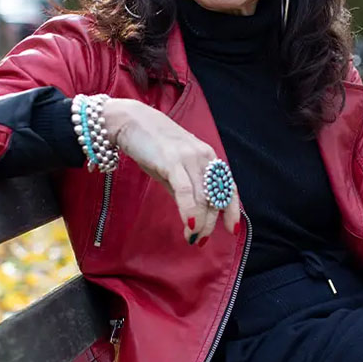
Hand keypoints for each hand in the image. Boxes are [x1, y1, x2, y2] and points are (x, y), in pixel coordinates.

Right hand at [104, 98, 240, 244]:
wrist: (130, 121)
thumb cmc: (151, 145)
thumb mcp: (173, 168)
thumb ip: (185, 188)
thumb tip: (192, 213)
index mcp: (208, 157)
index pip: (228, 186)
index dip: (232, 209)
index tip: (232, 229)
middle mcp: (204, 157)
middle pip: (215, 197)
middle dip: (210, 222)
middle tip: (201, 239)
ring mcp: (189, 158)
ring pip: (203, 198)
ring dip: (200, 222)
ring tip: (192, 237)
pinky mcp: (173, 161)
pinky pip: (186, 191)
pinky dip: (189, 210)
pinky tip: (188, 224)